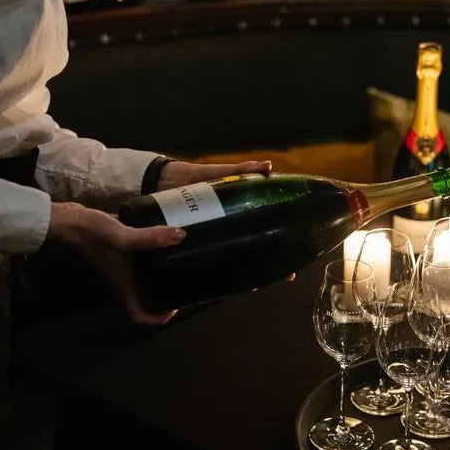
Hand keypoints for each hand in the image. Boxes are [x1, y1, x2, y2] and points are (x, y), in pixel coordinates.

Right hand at [47, 202, 184, 326]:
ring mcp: (119, 264)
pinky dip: (151, 253)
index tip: (174, 309)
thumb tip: (181, 235)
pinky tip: (163, 239)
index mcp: (123, 284)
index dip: (156, 319)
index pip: (137, 314)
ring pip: (142, 277)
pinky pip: (138, 257)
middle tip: (183, 284)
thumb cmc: (91, 235)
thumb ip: (150, 238)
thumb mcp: (123, 237)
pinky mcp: (119, 248)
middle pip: (143, 297)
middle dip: (162, 297)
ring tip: (179, 261)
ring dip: (158, 275)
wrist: (69, 218)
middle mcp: (122, 278)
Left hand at [156, 159, 294, 282]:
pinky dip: (220, 273)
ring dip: (249, 272)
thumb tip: (268, 165)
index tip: (295, 259)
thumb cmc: (189, 177)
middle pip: (256, 248)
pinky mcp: (194, 245)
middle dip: (272, 264)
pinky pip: (211, 262)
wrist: (155, 183)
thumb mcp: (215, 174)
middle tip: (285, 276)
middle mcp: (228, 226)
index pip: (267, 228)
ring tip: (257, 283)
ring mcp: (212, 237)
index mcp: (237, 210)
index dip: (284, 244)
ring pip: (236, 258)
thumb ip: (238, 171)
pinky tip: (228, 284)